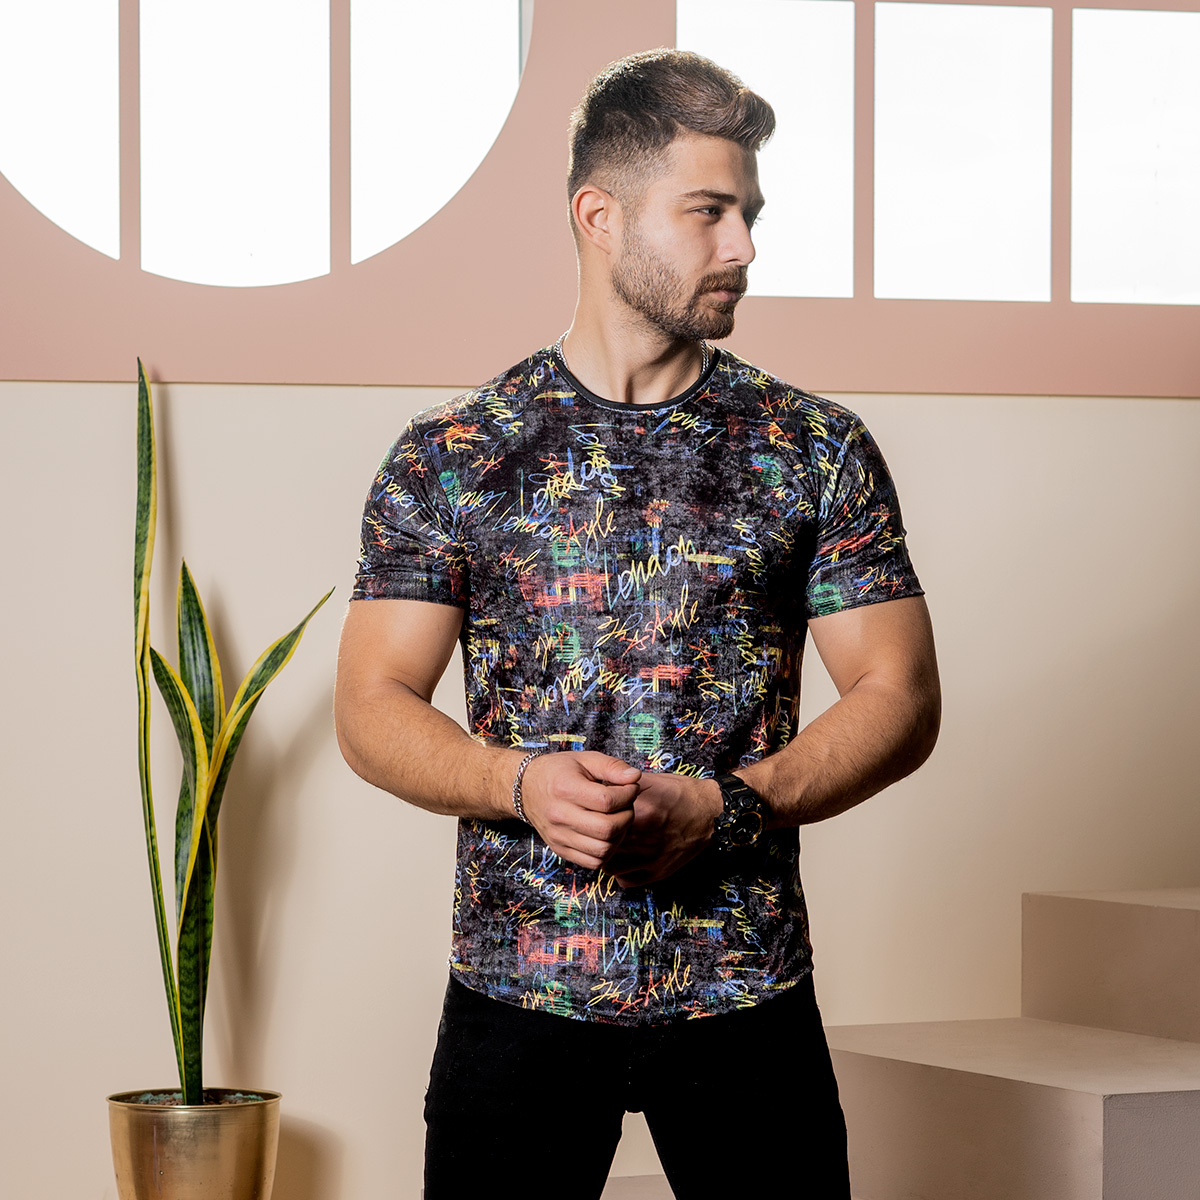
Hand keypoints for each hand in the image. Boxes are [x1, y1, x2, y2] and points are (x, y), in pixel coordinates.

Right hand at [518, 752, 640, 870]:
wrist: (526, 789)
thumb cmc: (558, 771)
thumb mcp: (585, 759)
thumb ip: (612, 766)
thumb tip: (634, 778)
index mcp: (566, 788)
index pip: (607, 801)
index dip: (628, 794)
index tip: (629, 787)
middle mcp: (560, 815)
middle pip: (607, 828)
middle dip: (627, 816)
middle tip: (625, 805)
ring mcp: (559, 836)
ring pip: (602, 849)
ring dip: (619, 836)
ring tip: (616, 819)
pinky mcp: (560, 849)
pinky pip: (593, 863)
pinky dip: (607, 851)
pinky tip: (606, 834)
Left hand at [604, 773, 722, 887]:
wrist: (710, 812)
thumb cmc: (680, 794)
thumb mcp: (649, 782)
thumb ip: (621, 785)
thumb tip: (596, 788)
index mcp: (639, 815)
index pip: (602, 823)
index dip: (594, 820)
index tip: (593, 816)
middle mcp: (644, 840)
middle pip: (604, 846)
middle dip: (597, 839)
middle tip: (596, 833)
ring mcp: (651, 859)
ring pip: (610, 867)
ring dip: (606, 857)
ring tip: (608, 847)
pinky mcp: (658, 872)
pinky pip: (626, 881)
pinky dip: (620, 873)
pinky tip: (622, 860)